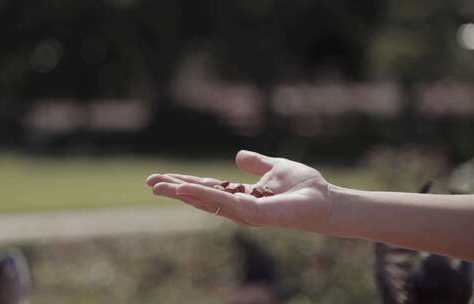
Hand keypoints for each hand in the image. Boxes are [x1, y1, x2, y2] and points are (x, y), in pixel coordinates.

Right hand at [146, 150, 333, 232]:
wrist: (326, 200)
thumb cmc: (305, 187)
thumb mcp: (275, 167)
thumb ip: (256, 163)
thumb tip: (237, 155)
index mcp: (240, 195)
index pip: (206, 188)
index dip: (184, 183)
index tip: (161, 178)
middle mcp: (238, 206)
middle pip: (200, 197)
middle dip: (175, 189)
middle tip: (150, 182)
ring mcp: (244, 212)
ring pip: (206, 201)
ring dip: (182, 193)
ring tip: (160, 186)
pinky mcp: (253, 213)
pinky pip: (224, 202)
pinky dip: (203, 196)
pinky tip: (185, 189)